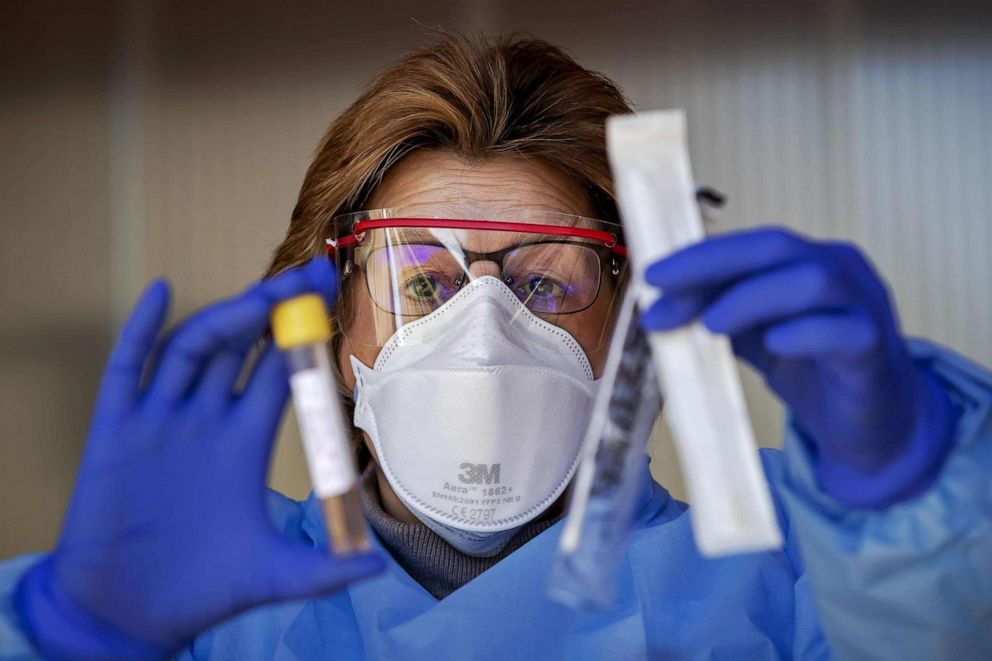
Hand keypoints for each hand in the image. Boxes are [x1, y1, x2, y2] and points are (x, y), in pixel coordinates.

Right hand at [15, 258, 382, 657]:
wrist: (127, 614)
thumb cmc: (201, 590)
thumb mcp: (273, 576)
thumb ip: (323, 570)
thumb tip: (377, 570)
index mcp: (245, 442)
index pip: (280, 373)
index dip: (304, 336)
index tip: (329, 295)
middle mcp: (206, 422)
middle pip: (243, 349)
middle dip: (273, 311)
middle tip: (307, 274)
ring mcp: (160, 421)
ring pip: (193, 351)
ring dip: (226, 318)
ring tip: (260, 293)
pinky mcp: (115, 431)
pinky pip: (126, 370)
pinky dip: (141, 330)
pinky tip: (162, 293)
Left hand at [640, 227, 956, 507]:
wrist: (874, 426)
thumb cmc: (815, 371)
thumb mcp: (757, 337)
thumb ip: (719, 317)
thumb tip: (660, 308)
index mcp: (809, 261)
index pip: (749, 246)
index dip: (698, 258)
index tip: (652, 277)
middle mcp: (840, 270)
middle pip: (774, 247)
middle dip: (711, 264)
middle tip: (661, 286)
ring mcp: (864, 305)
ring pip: (812, 280)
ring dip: (752, 297)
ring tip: (709, 324)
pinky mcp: (875, 349)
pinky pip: (843, 331)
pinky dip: (805, 333)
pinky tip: (773, 344)